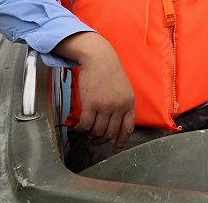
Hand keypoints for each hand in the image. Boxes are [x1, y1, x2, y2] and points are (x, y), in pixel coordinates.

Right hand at [53, 32, 134, 151]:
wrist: (99, 58)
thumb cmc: (110, 72)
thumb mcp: (124, 89)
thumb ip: (122, 105)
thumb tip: (116, 122)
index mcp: (129, 103)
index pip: (127, 128)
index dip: (121, 142)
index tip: (115, 149)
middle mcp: (119, 106)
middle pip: (110, 133)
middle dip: (101, 140)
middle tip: (94, 140)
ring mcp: (105, 106)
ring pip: (97, 131)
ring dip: (90, 135)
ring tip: (86, 132)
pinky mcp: (91, 105)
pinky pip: (86, 125)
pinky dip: (81, 129)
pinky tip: (79, 128)